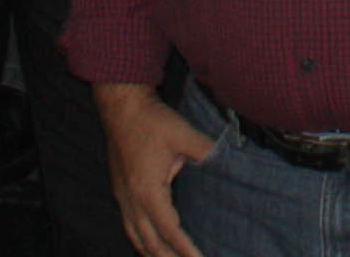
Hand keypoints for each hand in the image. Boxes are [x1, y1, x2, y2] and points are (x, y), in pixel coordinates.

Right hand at [99, 85, 218, 256]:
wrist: (121, 107)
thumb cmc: (151, 120)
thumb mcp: (182, 133)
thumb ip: (206, 151)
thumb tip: (230, 157)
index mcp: (148, 191)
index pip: (170, 231)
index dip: (186, 250)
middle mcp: (132, 201)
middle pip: (151, 243)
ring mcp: (123, 199)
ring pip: (137, 238)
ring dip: (154, 254)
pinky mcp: (120, 193)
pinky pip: (130, 227)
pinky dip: (142, 242)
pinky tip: (151, 245)